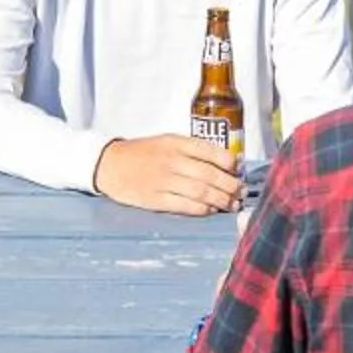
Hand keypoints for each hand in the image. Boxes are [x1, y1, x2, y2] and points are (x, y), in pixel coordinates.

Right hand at [95, 135, 243, 215]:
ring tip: (232, 205)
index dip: (230, 163)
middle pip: (210, 175)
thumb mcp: (167, 141)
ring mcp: (163, 181)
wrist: (110, 165)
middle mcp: (171, 161)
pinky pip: (185, 206)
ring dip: (222, 201)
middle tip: (242, 193)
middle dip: (231, 186)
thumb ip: (193, 150)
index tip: (238, 170)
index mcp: (176, 143)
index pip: (211, 151)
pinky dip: (203, 210)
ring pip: (201, 192)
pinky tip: (211, 210)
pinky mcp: (156, 200)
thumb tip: (226, 162)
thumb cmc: (143, 153)